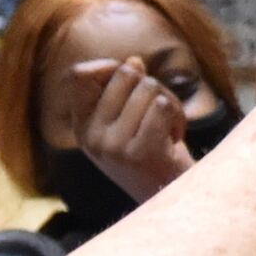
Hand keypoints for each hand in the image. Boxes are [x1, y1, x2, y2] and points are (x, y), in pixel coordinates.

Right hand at [66, 57, 193, 199]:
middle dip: (151, 84)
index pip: (78, 75)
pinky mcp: (139, 152)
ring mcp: (113, 146)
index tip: (131, 81)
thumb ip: (127, 91)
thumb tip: (134, 61)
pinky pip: (162, 106)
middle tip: (159, 110)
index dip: (108, 67)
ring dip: (169, 102)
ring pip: (149, 87)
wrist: (170, 194)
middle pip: (125, 73)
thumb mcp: (130, 120)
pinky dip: (178, 115)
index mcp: (83, 127)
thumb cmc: (153, 152)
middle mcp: (92, 137)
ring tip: (168, 126)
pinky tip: (175, 137)